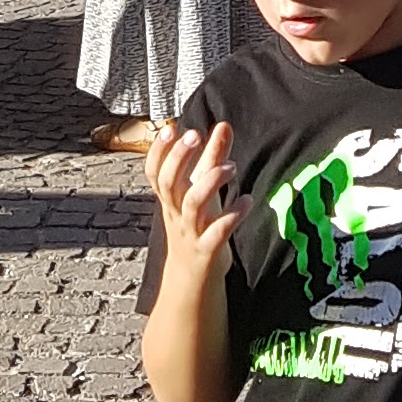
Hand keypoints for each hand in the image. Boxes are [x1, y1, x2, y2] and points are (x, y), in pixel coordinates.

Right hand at [144, 117, 246, 281]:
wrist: (192, 276)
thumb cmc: (197, 224)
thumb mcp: (201, 190)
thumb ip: (212, 157)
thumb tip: (223, 124)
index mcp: (170, 197)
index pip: (154, 171)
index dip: (159, 150)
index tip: (172, 127)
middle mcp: (176, 212)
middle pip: (168, 182)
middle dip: (179, 156)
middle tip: (196, 135)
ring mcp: (190, 231)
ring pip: (192, 204)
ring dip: (211, 181)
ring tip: (232, 167)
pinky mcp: (208, 249)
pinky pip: (217, 233)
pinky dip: (233, 215)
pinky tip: (247, 201)